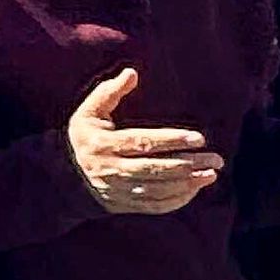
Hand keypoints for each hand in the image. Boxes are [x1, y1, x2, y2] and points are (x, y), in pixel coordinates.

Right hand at [65, 68, 224, 215]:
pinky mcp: (125, 204)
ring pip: (158, 190)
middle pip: (154, 169)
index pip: (142, 143)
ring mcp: (118, 190)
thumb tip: (132, 73)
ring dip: (188, 183)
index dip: (171, 141)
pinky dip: (177, 200)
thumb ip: (109, 92)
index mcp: (104, 145)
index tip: (199, 138)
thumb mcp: (88, 113)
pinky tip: (195, 188)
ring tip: (212, 174)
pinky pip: (154, 205)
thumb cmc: (84, 138)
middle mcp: (111, 169)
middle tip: (215, 158)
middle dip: (188, 165)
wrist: (64, 177)